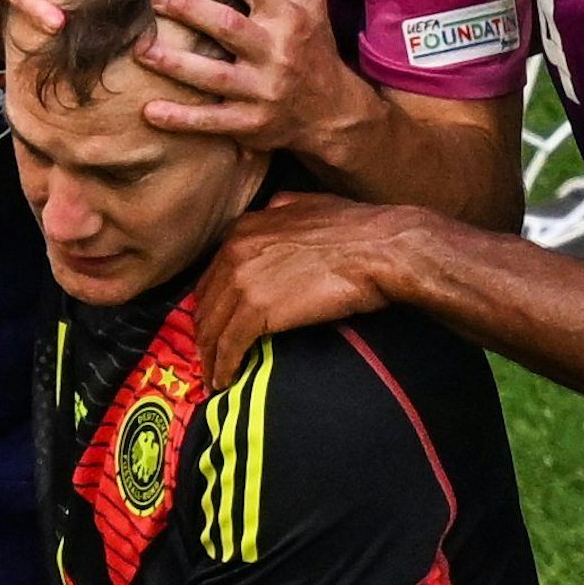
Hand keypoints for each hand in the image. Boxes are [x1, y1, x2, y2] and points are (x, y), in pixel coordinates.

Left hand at [139, 0, 370, 153]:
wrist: (332, 110)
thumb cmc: (311, 41)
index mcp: (288, 15)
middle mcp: (276, 51)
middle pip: (227, 25)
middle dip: (188, 8)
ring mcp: (262, 90)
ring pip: (214, 76)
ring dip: (175, 63)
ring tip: (141, 49)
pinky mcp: (251, 123)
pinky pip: (212, 121)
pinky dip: (181, 119)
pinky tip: (150, 112)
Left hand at [194, 193, 412, 385]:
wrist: (378, 249)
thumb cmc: (355, 228)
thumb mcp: (308, 204)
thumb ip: (281, 209)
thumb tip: (273, 211)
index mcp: (244, 229)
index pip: (212, 275)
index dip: (212, 304)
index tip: (215, 325)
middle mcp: (235, 251)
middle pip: (207, 304)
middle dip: (205, 334)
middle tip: (208, 357)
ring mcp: (243, 280)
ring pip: (213, 328)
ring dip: (210, 356)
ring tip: (214, 377)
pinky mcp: (258, 310)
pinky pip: (230, 345)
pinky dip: (223, 366)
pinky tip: (225, 380)